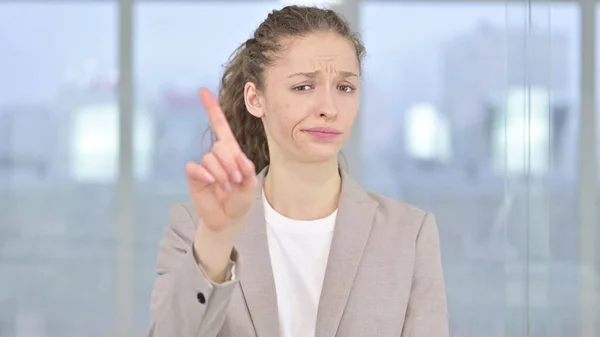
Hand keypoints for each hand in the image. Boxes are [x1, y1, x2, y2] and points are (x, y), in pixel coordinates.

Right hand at [185, 88, 257, 231]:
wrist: (227, 218)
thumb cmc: (240, 199)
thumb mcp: (250, 185)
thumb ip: (248, 171)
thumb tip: (241, 160)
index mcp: (231, 152)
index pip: (220, 127)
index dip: (211, 109)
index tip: (202, 91)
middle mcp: (216, 155)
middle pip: (220, 146)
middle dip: (231, 163)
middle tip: (236, 180)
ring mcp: (204, 165)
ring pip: (210, 158)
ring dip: (221, 173)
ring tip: (228, 186)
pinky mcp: (194, 176)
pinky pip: (195, 168)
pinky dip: (204, 174)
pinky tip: (210, 182)